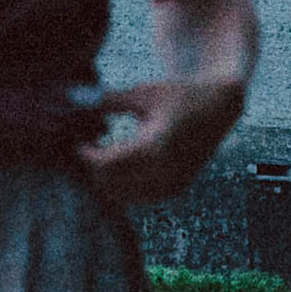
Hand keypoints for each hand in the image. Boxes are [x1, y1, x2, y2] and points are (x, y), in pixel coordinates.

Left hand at [77, 77, 245, 203]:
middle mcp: (165, 171)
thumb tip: (72, 100)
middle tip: (84, 149)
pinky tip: (117, 164)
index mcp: (156, 146)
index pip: (105, 164)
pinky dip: (122, 185)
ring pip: (121, 196)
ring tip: (99, 155)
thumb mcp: (143, 93)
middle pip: (109, 184)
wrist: (218, 107)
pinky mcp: (174, 191)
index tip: (76, 141)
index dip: (85, 154)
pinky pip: (137, 198)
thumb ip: (107, 100)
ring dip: (105, 180)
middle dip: (92, 169)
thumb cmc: (177, 95)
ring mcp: (172, 185)